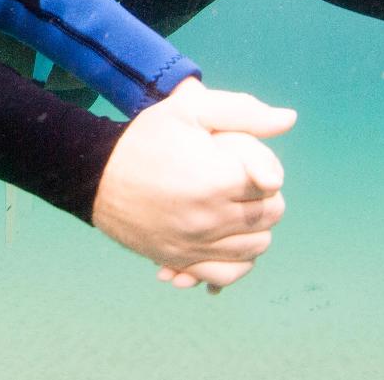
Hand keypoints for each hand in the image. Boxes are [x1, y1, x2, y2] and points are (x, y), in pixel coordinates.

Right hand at [91, 77, 295, 290]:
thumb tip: (288, 119)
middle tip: (240, 184)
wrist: (95, 174)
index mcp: (219, 178)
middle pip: (270, 216)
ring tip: (235, 209)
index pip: (273, 184)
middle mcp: (212, 217)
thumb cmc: (145, 138)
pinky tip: (229, 241)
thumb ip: (243, 112)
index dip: (263, 169)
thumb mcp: (189, 110)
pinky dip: (238, 260)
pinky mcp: (182, 260)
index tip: (241, 162)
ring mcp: (197, 243)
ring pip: (256, 246)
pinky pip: (230, 273)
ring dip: (254, 227)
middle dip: (263, 197)